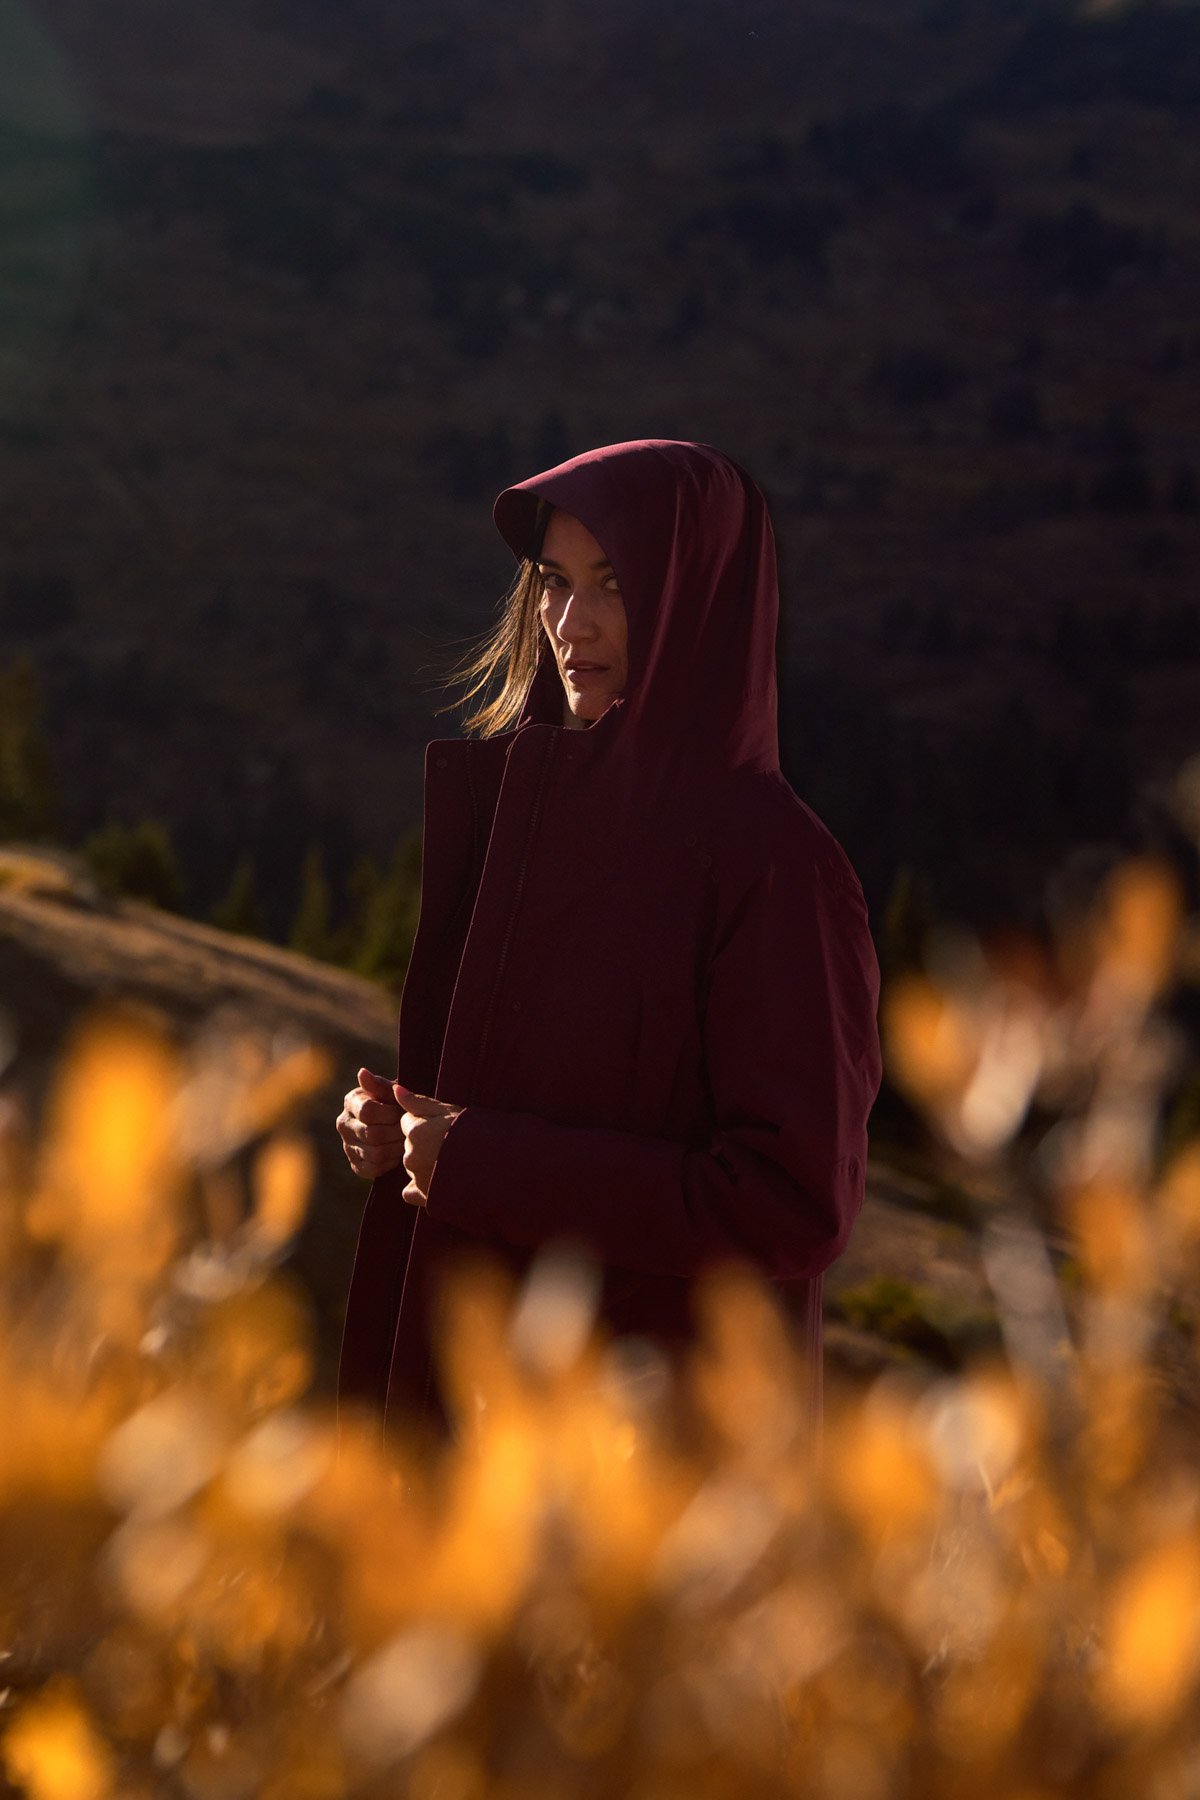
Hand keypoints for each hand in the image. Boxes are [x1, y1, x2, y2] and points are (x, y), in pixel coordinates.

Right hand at [336, 1067, 406, 1180]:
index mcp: (351, 1102)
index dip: (390, 1114)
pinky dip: (388, 1163)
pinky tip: (397, 1154)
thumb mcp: (392, 1091)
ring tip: (407, 1142)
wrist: (397, 1124)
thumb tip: (362, 1072)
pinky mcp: (355, 1164)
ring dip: (395, 1149)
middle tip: (410, 1131)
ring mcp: (347, 1145)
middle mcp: (343, 1123)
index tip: (404, 1113)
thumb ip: (380, 1084)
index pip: (368, 1111)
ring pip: (374, 1153)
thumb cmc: (396, 1103)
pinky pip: (372, 1169)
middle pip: (372, 1134)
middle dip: (396, 1133)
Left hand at [394, 1082, 463, 1207]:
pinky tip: (439, 1183)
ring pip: (412, 1166)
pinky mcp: (424, 1197)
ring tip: (450, 1164)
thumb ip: (418, 1101)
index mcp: (415, 1132)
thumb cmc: (475, 1133)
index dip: (426, 1123)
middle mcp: (411, 1156)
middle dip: (424, 1144)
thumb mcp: (449, 1111)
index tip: (444, 1128)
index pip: (407, 1123)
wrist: (498, 1165)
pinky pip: (410, 1192)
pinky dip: (420, 1189)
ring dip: (424, 1164)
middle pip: (409, 1145)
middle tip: (449, 1146)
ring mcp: (417, 1178)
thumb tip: (396, 1089)